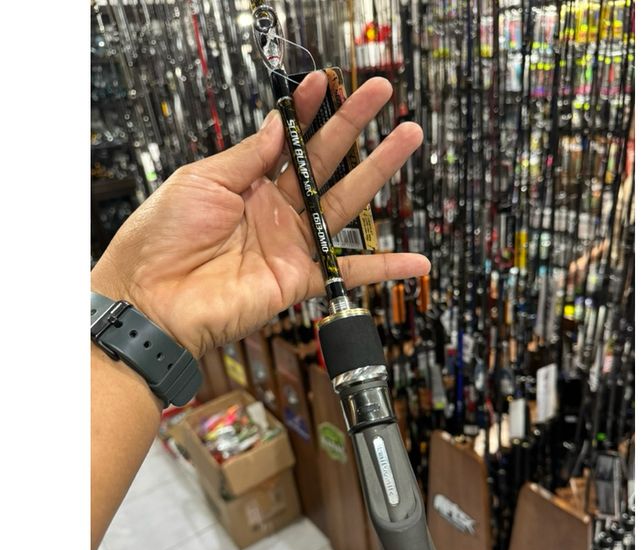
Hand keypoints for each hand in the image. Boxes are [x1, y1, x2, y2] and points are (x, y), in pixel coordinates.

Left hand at [91, 73, 428, 357]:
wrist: (152, 300)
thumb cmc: (161, 238)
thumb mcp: (200, 181)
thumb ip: (247, 157)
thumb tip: (279, 124)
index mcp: (247, 183)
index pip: (288, 140)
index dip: (308, 111)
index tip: (326, 81)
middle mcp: (274, 210)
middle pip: (325, 162)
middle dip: (353, 125)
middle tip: (381, 93)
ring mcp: (291, 244)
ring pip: (345, 203)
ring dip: (377, 172)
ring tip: (407, 138)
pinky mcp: (300, 279)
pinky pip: (349, 272)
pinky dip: (384, 269)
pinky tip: (416, 262)